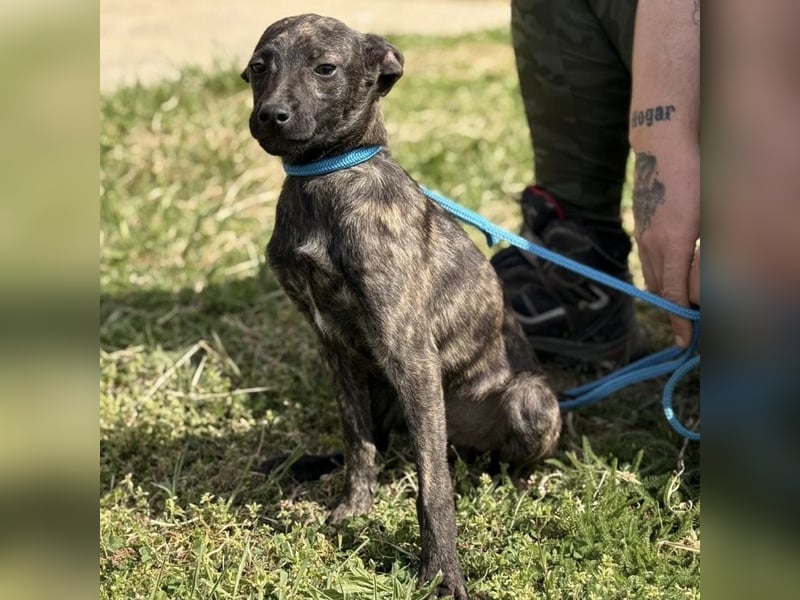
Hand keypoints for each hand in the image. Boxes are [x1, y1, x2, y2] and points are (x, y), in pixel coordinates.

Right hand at [633, 147, 699, 347]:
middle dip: (674, 309)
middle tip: (692, 323)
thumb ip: (706, 248)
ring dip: (667, 292)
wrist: (662, 140)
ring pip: (653, 274)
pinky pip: (649, 259)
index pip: (674, 294)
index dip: (680, 320)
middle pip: (661, 289)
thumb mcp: (711, 211)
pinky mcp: (641, 223)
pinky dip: (661, 273)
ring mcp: (643, 233)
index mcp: (672, 243)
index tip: (684, 340)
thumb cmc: (695, 171)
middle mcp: (652, 242)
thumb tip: (709, 281)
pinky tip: (672, 272)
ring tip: (683, 302)